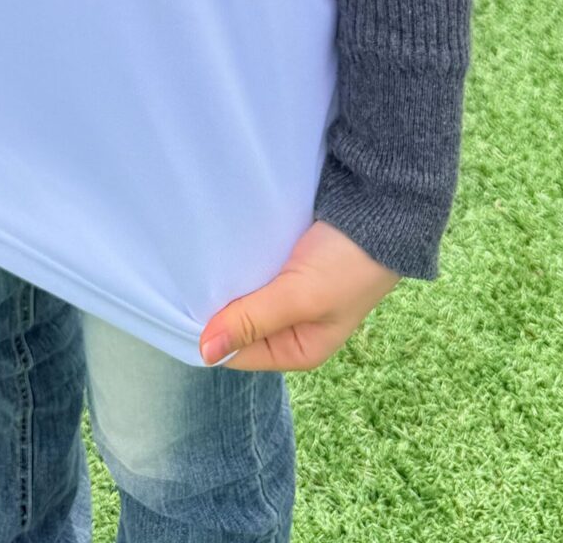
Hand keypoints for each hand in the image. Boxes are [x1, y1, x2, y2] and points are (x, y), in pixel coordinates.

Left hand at [199, 221, 400, 370]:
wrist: (382, 208)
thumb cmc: (348, 262)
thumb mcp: (301, 296)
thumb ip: (254, 320)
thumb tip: (205, 352)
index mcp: (299, 350)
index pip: (238, 353)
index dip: (210, 334)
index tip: (181, 307)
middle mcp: (292, 327)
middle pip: (239, 324)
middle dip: (217, 307)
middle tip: (186, 284)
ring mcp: (290, 294)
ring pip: (244, 296)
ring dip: (227, 284)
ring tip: (198, 266)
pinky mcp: (288, 265)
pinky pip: (254, 272)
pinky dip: (239, 263)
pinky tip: (221, 251)